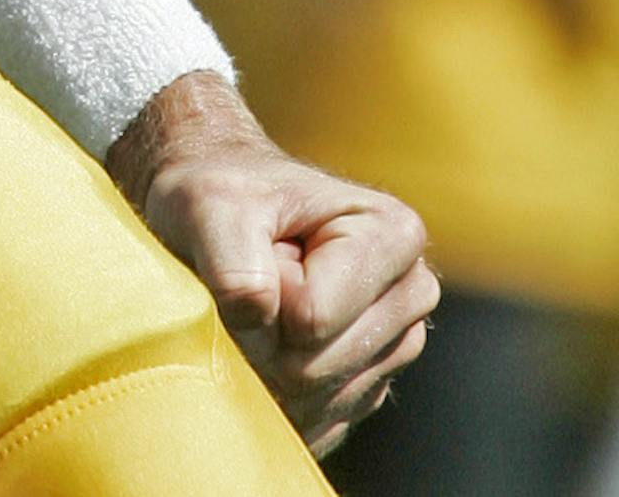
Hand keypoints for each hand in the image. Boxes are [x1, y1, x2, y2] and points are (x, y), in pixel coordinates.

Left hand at [106, 73, 437, 458]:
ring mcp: (394, 346)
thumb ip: (234, 266)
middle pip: (316, 369)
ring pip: (316, 403)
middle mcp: (410, 292)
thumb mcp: (209, 204)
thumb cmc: (221, 194)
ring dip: (265, 368)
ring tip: (255, 310)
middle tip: (241, 287)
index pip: (312, 315)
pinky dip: (276, 398)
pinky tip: (263, 348)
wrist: (219, 208)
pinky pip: (317, 426)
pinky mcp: (369, 387)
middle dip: (260, 341)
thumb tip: (261, 324)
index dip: (262, 296)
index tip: (249, 252)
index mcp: (393, 233)